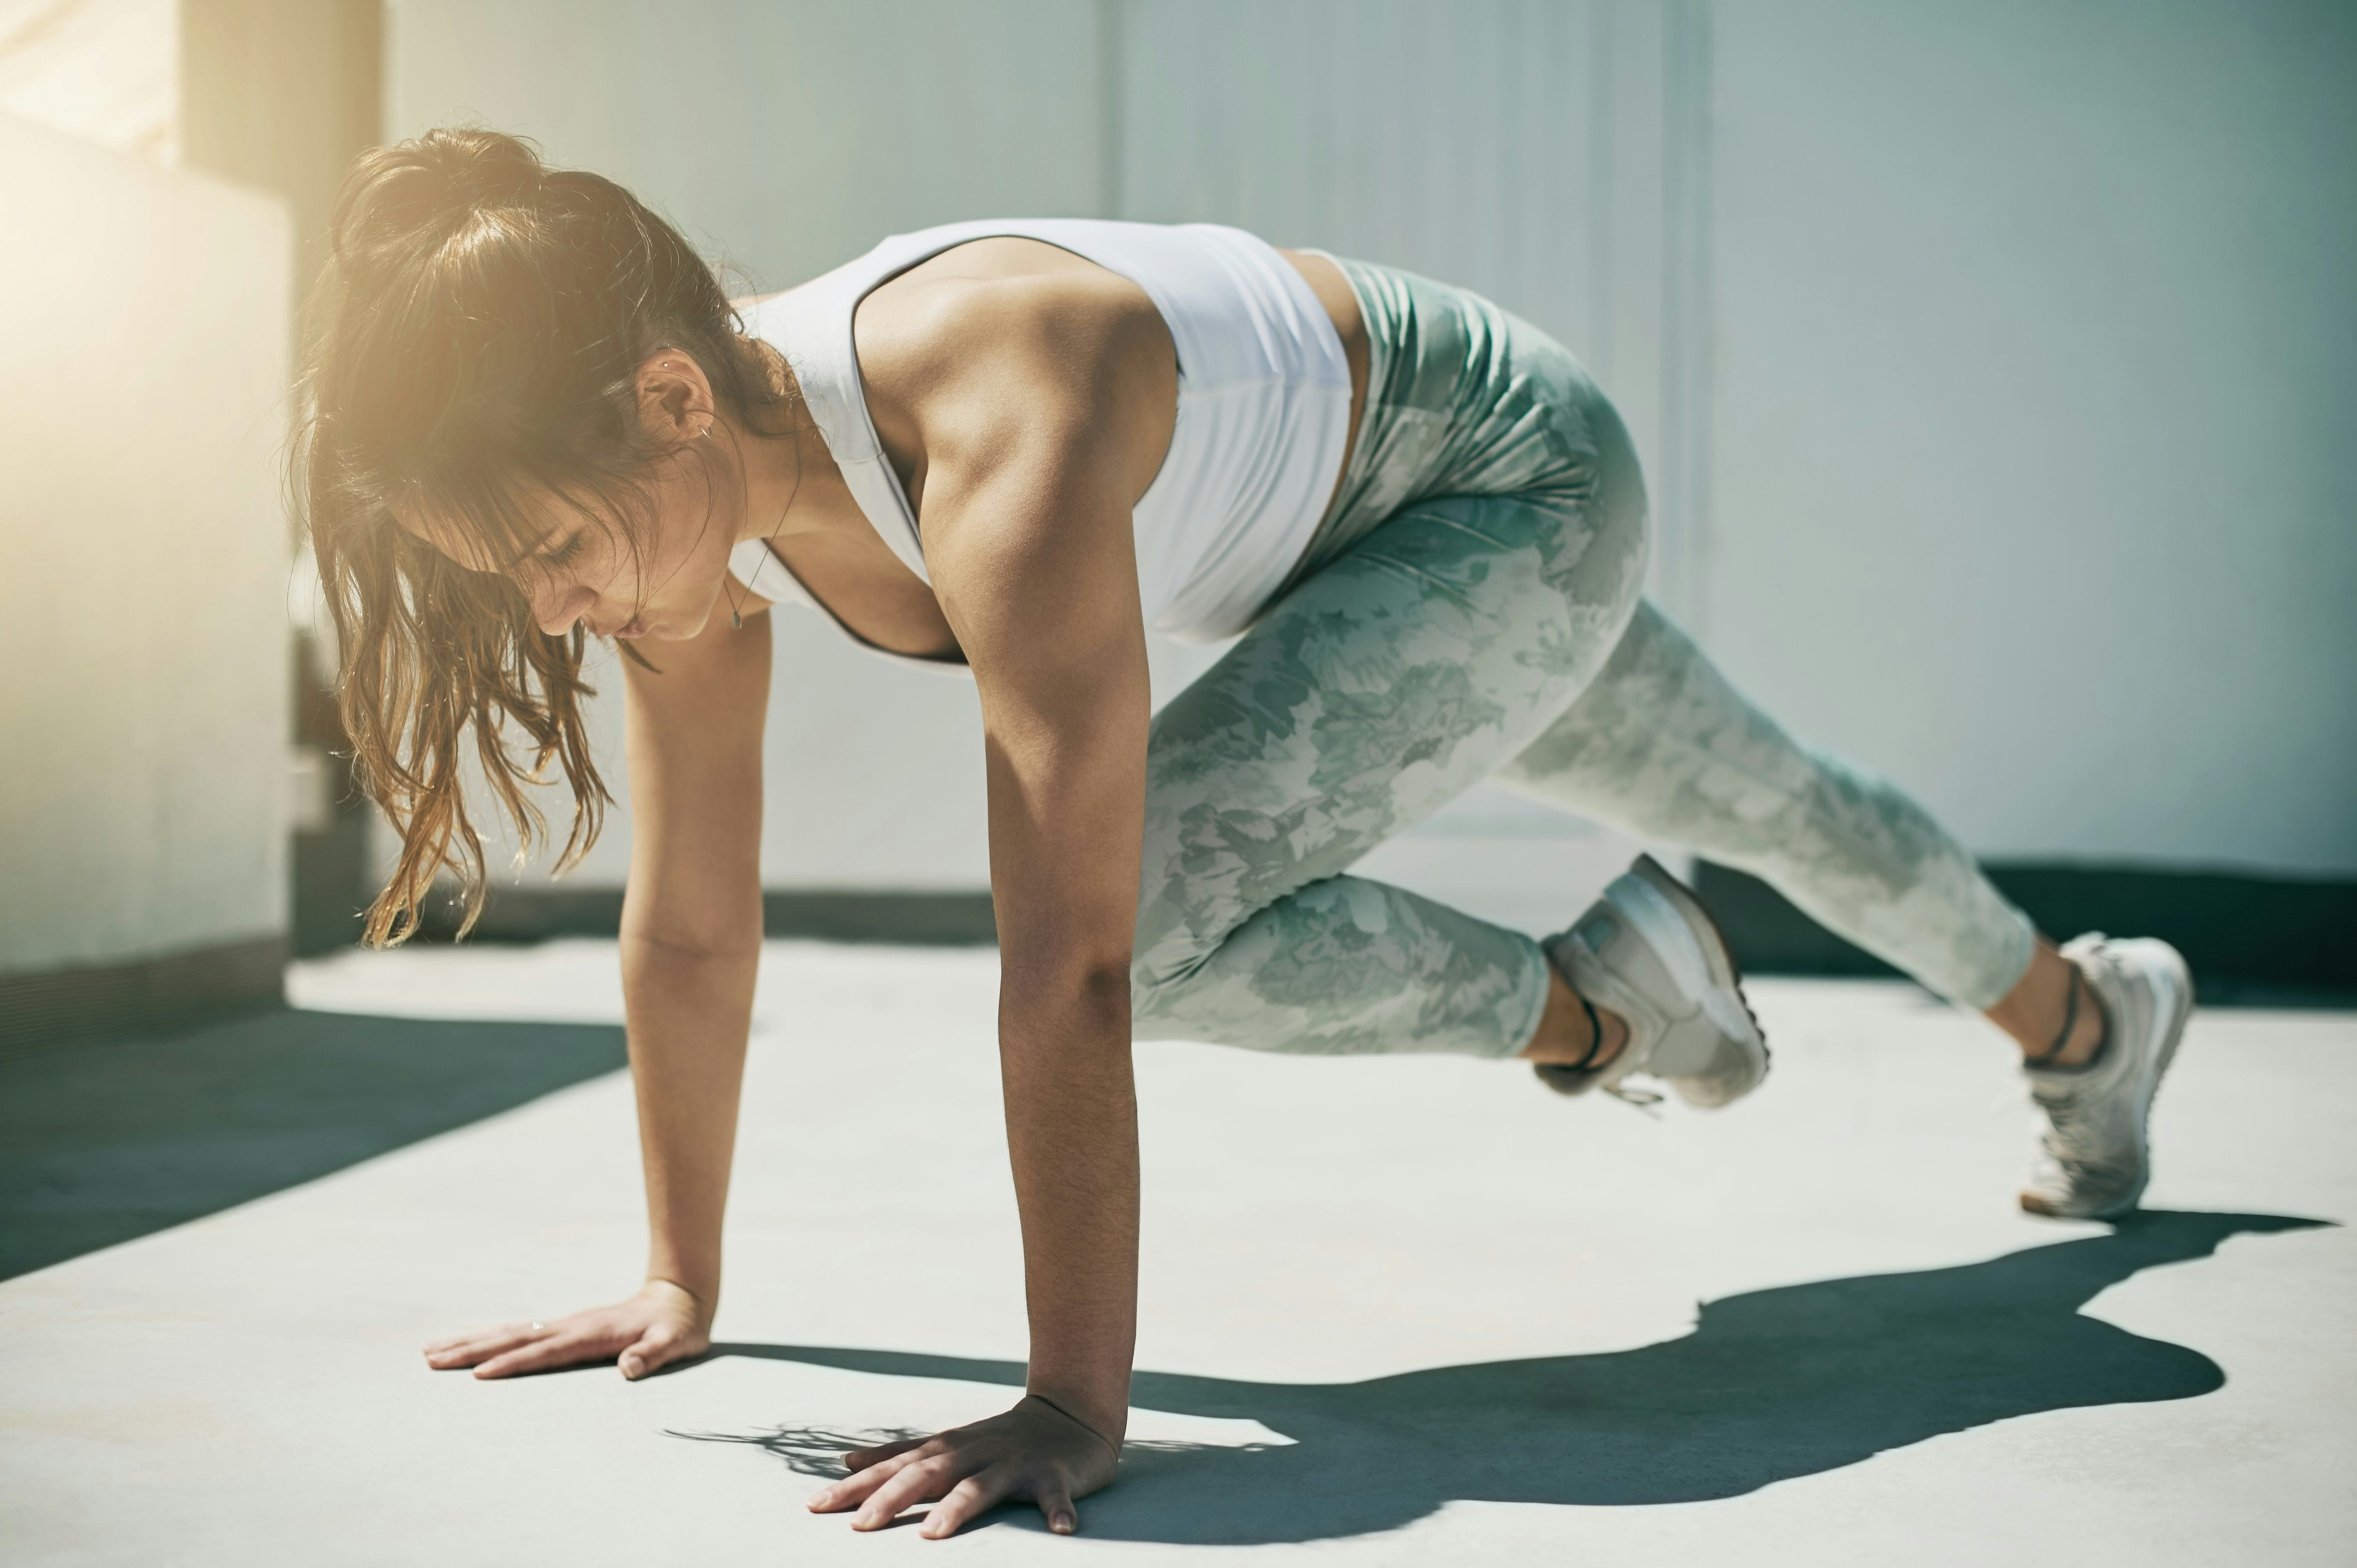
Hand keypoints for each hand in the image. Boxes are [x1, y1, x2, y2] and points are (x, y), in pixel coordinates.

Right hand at [421, 1278, 709, 1379]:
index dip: (512, 1363)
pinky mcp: (563, 1327)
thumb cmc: (678, 1328)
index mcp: (591, 1334)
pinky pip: (519, 1333)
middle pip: (512, 1338)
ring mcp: (564, 1324)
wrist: (680, 1297)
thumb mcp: (675, 1343)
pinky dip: (490, 1337)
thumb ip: (653, 1354)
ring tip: (430, 1351)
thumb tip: (629, 1368)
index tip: (478, 1375)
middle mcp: (570, 1325)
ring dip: (471, 1341)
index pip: (544, 1352)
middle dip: (471, 1349)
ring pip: (509, 1332)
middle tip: (429, 1359)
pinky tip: (469, 1344)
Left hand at [808, 1394, 1120, 1538]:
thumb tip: (846, 1462)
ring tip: (932, 1532)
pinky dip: (1058, 1511)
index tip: (816, 1505)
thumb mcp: (947, 1443)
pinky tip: (1062, 1530)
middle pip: (927, 1474)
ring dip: (956, 1508)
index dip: (856, 1486)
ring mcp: (1013, 1463)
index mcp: (947, 1449)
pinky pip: (1055, 1495)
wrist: (1068, 1414)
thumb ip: (900, 1454)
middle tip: (859, 1524)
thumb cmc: (999, 1439)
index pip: (894, 1467)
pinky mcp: (1053, 1474)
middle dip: (891, 1497)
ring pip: (981, 1485)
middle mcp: (974, 1453)